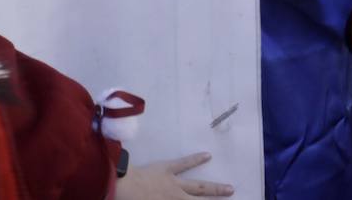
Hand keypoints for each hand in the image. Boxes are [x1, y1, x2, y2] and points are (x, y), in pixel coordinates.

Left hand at [116, 154, 232, 198]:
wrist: (120, 188)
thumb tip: (173, 198)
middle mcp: (177, 196)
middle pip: (200, 199)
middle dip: (216, 199)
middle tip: (231, 195)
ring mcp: (173, 182)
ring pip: (198, 185)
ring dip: (214, 188)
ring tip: (229, 187)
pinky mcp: (166, 169)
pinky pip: (182, 164)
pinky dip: (195, 159)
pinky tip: (207, 155)